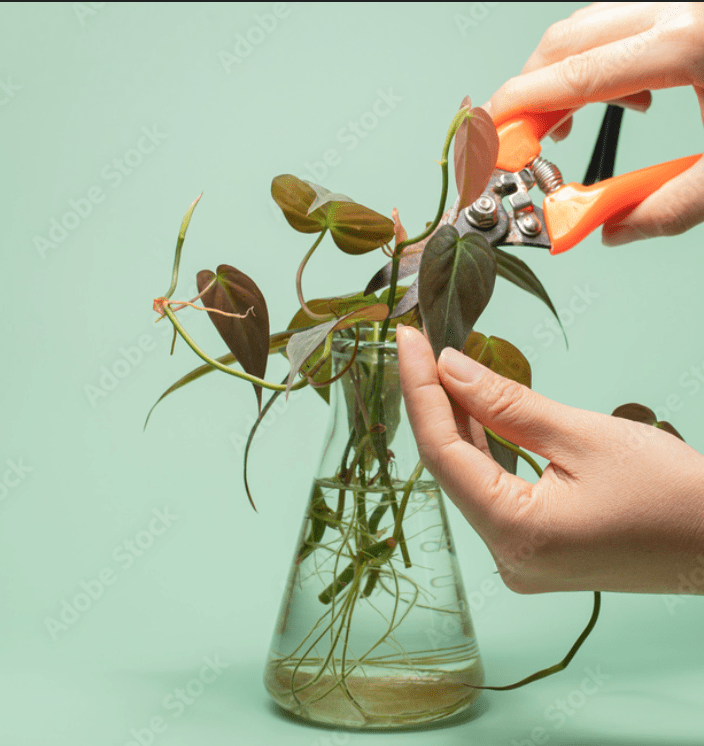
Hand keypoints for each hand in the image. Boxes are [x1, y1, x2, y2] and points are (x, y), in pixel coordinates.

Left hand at [396, 325, 703, 594]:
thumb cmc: (672, 494)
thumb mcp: (583, 436)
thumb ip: (507, 404)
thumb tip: (450, 368)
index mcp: (514, 534)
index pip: (440, 451)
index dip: (418, 388)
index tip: (406, 338)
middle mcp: (506, 556)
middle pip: (449, 465)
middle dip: (433, 400)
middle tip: (421, 343)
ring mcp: (519, 558)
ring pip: (468, 477)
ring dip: (456, 421)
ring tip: (440, 366)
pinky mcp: (534, 550)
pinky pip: (492, 491)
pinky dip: (482, 448)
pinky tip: (473, 410)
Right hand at [483, 2, 703, 245]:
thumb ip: (670, 206)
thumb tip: (609, 230)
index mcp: (692, 43)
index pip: (572, 74)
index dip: (518, 112)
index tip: (490, 145)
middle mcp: (683, 6)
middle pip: (567, 39)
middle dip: (527, 93)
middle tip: (516, 146)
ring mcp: (687, 1)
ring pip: (590, 26)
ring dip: (561, 78)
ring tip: (563, 128)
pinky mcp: (692, 11)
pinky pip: (625, 24)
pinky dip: (601, 64)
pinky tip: (626, 100)